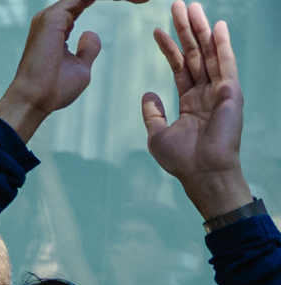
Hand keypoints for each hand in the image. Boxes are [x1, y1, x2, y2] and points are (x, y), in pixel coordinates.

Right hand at [0, 0, 146, 143]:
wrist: (35, 101)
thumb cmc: (54, 90)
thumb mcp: (80, 68)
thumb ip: (88, 49)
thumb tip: (91, 33)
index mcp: (57, 26)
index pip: (85, 3)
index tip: (140, 2)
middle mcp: (52, 17)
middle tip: (144, 0)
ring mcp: (51, 15)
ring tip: (141, 0)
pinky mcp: (53, 18)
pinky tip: (128, 1)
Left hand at [143, 1, 251, 218]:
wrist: (202, 173)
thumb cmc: (182, 160)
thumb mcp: (158, 134)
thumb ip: (153, 112)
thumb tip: (148, 93)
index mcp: (191, 100)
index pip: (179, 66)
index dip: (169, 47)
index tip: (156, 29)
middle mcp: (206, 92)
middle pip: (196, 52)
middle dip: (185, 29)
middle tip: (177, 5)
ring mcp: (220, 91)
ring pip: (210, 52)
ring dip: (200, 29)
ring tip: (191, 6)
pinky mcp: (231, 92)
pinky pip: (226, 64)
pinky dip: (223, 44)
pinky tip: (218, 26)